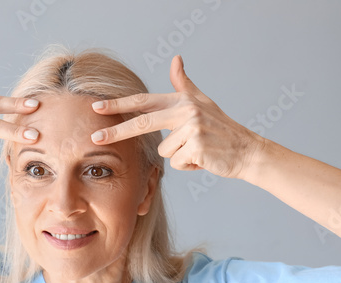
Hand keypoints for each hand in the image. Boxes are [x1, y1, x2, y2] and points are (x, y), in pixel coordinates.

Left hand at [90, 55, 264, 179]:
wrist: (246, 151)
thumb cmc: (221, 130)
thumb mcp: (202, 103)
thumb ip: (184, 84)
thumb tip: (176, 58)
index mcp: (182, 101)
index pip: (144, 101)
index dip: (119, 104)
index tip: (97, 107)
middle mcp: (186, 110)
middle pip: (142, 122)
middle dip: (116, 132)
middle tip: (94, 138)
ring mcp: (192, 127)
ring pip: (164, 151)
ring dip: (179, 156)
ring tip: (198, 151)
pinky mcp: (197, 146)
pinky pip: (177, 163)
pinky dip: (188, 166)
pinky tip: (203, 159)